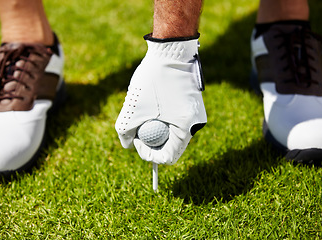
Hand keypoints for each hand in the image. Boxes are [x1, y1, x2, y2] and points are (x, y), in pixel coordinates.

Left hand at [115, 34, 206, 164]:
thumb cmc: (152, 79)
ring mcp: (196, 113)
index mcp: (185, 128)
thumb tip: (127, 145)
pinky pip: (176, 120)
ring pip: (172, 133)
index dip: (149, 155)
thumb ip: (125, 132)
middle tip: (137, 130)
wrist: (170, 50)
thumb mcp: (133, 108)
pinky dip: (163, 119)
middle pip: (171, 146)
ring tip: (144, 114)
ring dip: (156, 130)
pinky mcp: (193, 104)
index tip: (136, 140)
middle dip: (151, 142)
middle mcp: (195, 123)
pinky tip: (152, 105)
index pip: (168, 157)